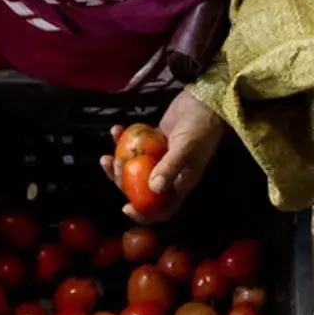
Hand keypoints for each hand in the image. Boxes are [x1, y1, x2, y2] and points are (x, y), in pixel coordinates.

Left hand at [102, 89, 226, 222]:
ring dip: (119, 163)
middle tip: (114, 165)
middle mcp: (169, 174)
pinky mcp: (154, 142)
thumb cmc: (200, 127)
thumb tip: (152, 189)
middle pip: (141, 189)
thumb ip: (170, 167)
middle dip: (123, 182)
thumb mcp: (186, 148)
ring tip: (108, 154)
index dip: (144, 214)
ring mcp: (160, 158)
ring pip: (134, 169)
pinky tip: (116, 129)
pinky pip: (135, 147)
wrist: (205, 101)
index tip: (126, 208)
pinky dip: (123, 140)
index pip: (162, 209)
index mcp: (180, 184)